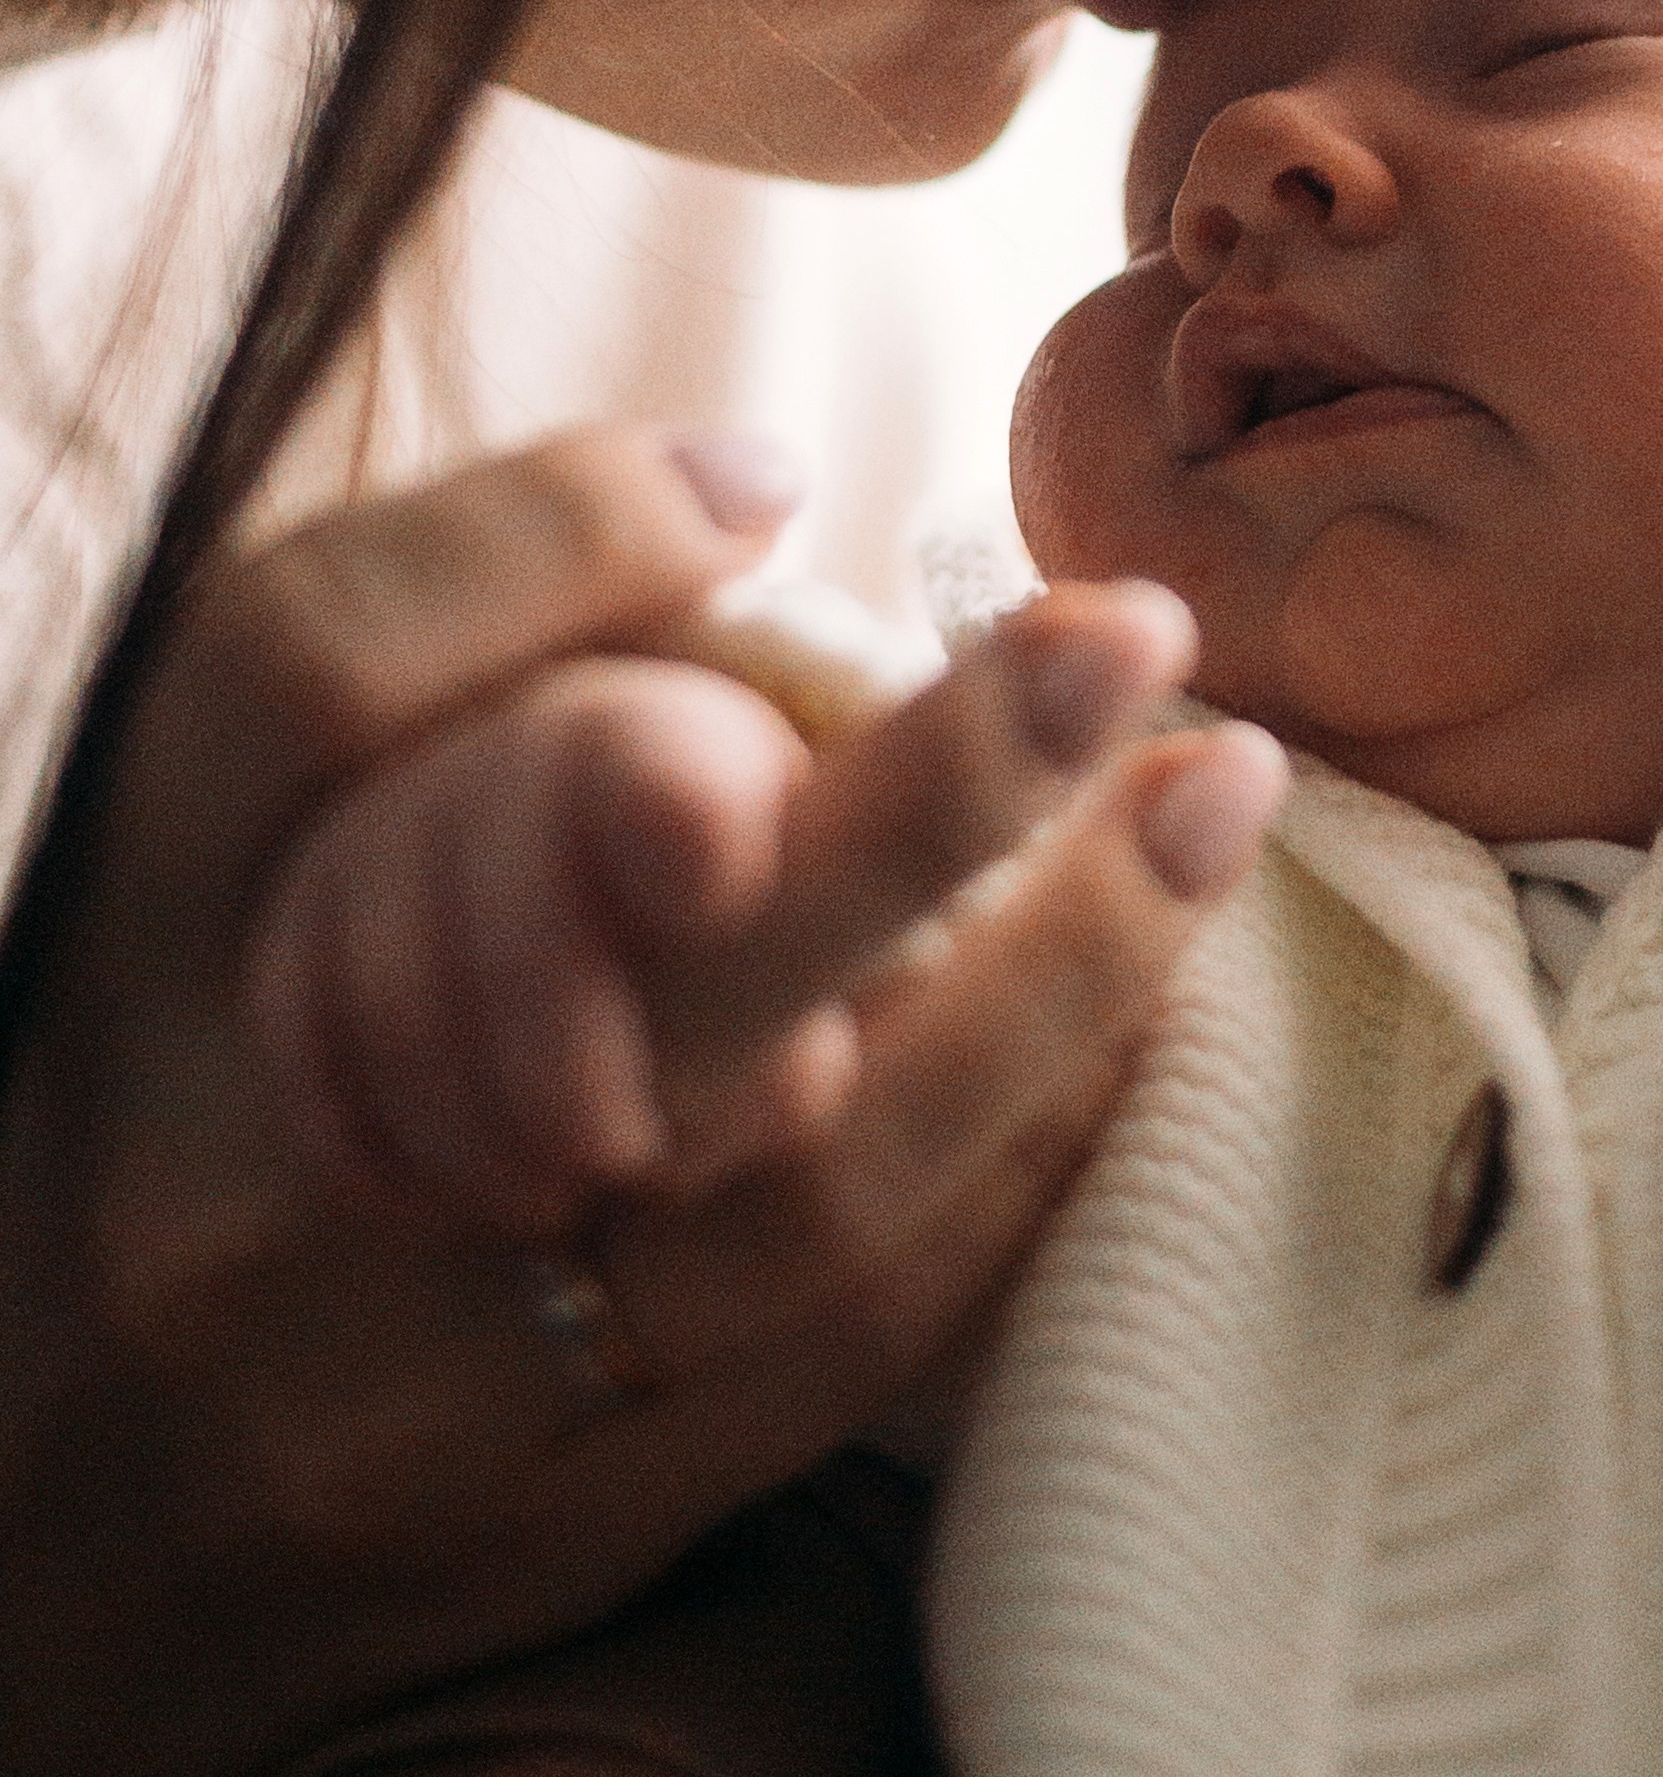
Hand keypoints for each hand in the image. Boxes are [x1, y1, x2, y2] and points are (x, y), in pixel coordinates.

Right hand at [0, 430, 1281, 1776]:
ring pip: (790, 1178)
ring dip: (1049, 981)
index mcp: (157, 920)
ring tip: (1213, 800)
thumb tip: (751, 487)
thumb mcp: (240, 848)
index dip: (541, 546)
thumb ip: (444, 631)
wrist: (74, 1521)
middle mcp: (257, 1147)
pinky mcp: (555, 1519)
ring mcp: (414, 1364)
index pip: (300, 671)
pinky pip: (838, 1339)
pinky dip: (1008, 1160)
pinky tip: (1135, 1012)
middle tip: (1128, 630)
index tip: (786, 478)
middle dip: (915, 783)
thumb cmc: (195, 1091)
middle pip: (601, 943)